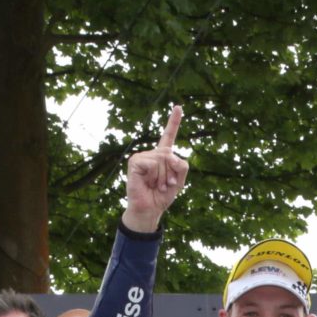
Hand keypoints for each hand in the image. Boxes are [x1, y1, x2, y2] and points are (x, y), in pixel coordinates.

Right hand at [124, 103, 187, 230]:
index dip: (174, 121)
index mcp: (163, 156)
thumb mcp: (180, 181)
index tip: (178, 107)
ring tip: (156, 185)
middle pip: (170, 153)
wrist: (150, 209)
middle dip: (172, 172)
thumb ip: (181, 165)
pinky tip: (147, 182)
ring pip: (162, 159)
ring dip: (163, 177)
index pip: (169, 136)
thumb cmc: (163, 196)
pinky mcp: (134, 162)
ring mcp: (142, 156)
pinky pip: (152, 163)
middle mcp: (152, 153)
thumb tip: (170, 155)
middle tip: (165, 185)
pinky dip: (153, 175)